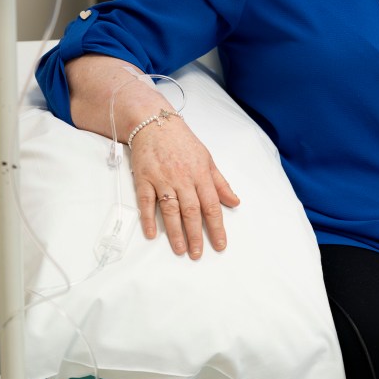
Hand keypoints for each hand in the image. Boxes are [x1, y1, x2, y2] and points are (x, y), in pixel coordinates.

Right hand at [130, 118, 239, 259]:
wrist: (154, 123)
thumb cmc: (183, 142)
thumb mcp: (207, 159)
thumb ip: (220, 183)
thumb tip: (235, 202)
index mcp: (201, 174)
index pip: (211, 205)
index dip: (217, 227)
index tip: (220, 245)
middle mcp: (183, 178)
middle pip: (192, 211)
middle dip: (196, 235)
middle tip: (198, 254)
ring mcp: (162, 179)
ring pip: (171, 209)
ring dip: (175, 232)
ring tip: (180, 250)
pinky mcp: (144, 178)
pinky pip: (146, 201)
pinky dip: (148, 218)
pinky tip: (152, 234)